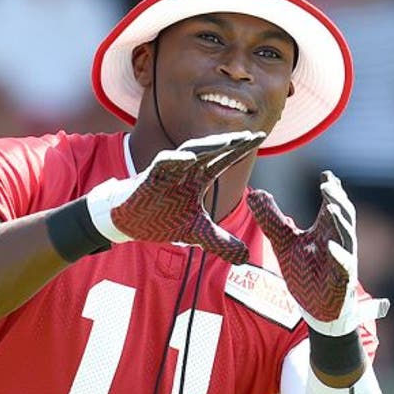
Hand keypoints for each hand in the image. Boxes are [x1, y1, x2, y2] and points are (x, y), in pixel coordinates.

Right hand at [86, 131, 264, 264]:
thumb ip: (221, 242)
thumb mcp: (197, 233)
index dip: (242, 149)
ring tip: (228, 141)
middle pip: (213, 150)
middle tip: (252, 136)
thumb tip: (244, 258)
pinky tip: (189, 157)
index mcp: (199, 178)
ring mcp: (169, 170)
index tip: (262, 137)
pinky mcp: (150, 176)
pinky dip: (175, 159)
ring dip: (209, 146)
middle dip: (232, 142)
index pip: (225, 159)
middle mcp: (187, 169)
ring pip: (191, 151)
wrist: (131, 223)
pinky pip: (163, 163)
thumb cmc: (162, 219)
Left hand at [247, 171, 359, 336]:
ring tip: (330, 205)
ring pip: (347, 235)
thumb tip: (255, 195)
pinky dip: (339, 255)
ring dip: (340, 220)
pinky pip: (344, 265)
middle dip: (337, 198)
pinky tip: (330, 246)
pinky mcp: (342, 279)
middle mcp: (338, 240)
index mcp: (327, 229)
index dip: (331, 188)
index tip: (326, 174)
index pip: (332, 204)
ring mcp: (343, 259)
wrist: (316, 309)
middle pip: (343, 214)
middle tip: (328, 183)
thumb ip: (271, 220)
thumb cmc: (305, 273)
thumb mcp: (283, 242)